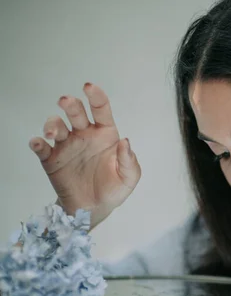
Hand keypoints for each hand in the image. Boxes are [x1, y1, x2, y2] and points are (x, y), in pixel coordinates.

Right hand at [28, 83, 140, 229]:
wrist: (94, 208)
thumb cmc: (114, 188)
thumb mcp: (129, 176)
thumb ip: (129, 159)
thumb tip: (125, 141)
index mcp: (105, 134)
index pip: (101, 109)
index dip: (95, 96)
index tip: (89, 87)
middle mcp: (85, 135)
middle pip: (75, 113)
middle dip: (70, 104)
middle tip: (66, 101)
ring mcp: (67, 146)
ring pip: (56, 126)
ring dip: (52, 124)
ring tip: (52, 132)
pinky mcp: (52, 159)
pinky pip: (42, 148)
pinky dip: (37, 143)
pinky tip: (38, 143)